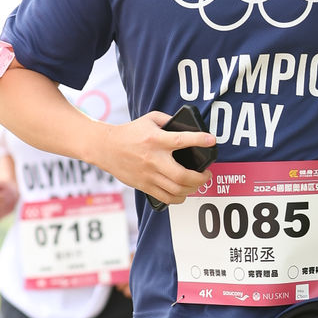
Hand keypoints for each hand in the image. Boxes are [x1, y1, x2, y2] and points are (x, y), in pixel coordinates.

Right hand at [98, 111, 215, 204]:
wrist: (105, 148)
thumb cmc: (130, 132)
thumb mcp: (149, 119)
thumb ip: (168, 121)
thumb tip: (188, 127)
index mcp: (156, 140)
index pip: (181, 140)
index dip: (199, 140)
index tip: (211, 141)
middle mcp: (153, 159)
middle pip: (182, 175)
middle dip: (201, 178)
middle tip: (207, 175)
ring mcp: (148, 175)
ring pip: (176, 190)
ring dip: (192, 189)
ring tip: (197, 183)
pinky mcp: (144, 185)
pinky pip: (166, 198)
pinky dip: (179, 198)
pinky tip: (183, 192)